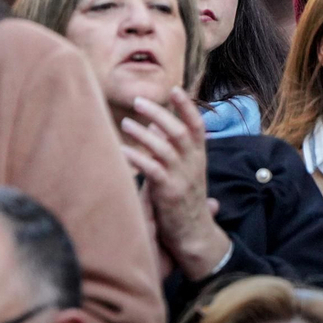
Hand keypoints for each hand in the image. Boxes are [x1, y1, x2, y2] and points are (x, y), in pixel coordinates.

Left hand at [120, 89, 229, 279]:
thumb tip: (153, 123)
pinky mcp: (169, 193)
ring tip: (125, 123)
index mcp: (199, 156)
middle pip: (178, 132)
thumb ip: (171, 147)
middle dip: (159, 114)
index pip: (197, 125)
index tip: (174, 89)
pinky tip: (122, 151)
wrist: (193, 233)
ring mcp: (182, 178)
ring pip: (164, 148)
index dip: (187, 106)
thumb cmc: (184, 198)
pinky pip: (152, 171)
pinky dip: (137, 159)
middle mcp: (194, 164)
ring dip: (143, 134)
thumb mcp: (184, 170)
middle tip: (138, 102)